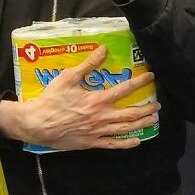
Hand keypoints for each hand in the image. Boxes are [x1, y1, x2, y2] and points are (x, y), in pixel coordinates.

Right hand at [0, 46, 159, 150]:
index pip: (125, 89)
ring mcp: (98, 132)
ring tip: (153, 119)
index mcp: (97, 100)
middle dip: (147, 108)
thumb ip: (88, 65)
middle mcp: (101, 117)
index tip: (151, 77)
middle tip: (157, 104)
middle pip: (131, 113)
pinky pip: (113, 145)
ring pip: (125, 129)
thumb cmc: (51, 100)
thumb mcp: (67, 78)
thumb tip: (103, 50)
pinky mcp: (92, 143)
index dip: (140, 82)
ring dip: (142, 124)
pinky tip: (137, 141)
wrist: (37, 124)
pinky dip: (126, 144)